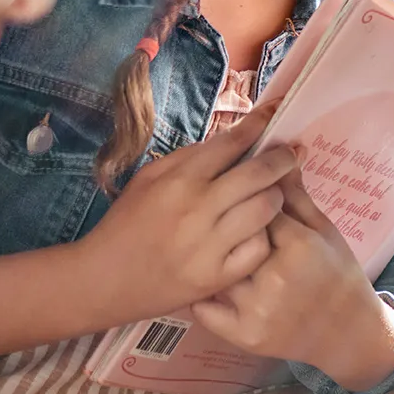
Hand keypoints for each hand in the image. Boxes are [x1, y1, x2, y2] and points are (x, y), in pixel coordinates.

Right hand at [79, 101, 293, 318]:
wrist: (102, 280)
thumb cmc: (126, 224)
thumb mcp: (148, 179)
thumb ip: (189, 158)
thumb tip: (234, 140)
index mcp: (178, 179)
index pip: (232, 143)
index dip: (261, 124)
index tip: (277, 113)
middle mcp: (197, 209)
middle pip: (260, 174)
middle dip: (283, 159)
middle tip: (291, 155)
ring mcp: (209, 245)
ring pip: (267, 209)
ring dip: (277, 197)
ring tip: (273, 194)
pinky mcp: (217, 276)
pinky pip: (259, 248)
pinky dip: (264, 236)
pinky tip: (259, 232)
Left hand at [192, 166, 393, 389]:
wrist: (348, 333)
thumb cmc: (339, 275)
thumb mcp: (326, 231)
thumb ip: (297, 196)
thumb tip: (281, 151)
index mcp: (299, 246)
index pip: (257, 205)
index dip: (245, 197)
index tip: (236, 190)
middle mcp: (275, 277)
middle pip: (231, 235)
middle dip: (222, 224)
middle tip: (214, 219)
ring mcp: (256, 308)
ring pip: (214, 269)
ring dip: (205, 256)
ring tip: (200, 244)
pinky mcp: (242, 335)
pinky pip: (204, 309)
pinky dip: (199, 294)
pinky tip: (202, 281)